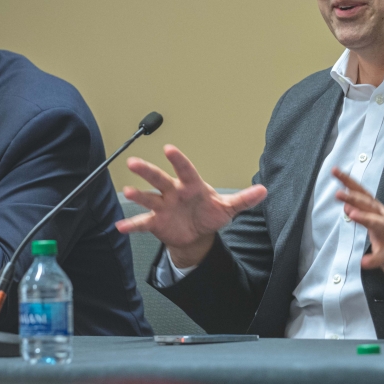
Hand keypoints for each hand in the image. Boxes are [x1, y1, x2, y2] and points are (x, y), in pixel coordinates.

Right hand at [116, 145, 267, 268]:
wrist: (197, 233)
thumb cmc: (210, 213)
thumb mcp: (228, 207)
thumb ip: (244, 199)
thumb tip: (263, 190)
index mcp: (191, 185)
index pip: (185, 170)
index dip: (178, 160)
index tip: (169, 149)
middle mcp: (173, 192)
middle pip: (159, 179)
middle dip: (147, 171)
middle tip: (134, 162)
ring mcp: (163, 206)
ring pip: (148, 198)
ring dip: (138, 195)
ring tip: (129, 192)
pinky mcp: (156, 222)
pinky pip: (142, 223)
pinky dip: (131, 225)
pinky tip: (120, 226)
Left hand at [332, 168, 383, 296]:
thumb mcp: (377, 224)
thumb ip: (362, 214)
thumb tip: (346, 205)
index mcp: (379, 212)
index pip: (362, 194)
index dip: (348, 182)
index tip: (335, 170)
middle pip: (369, 205)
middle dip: (354, 198)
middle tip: (338, 193)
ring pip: (378, 225)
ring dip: (365, 218)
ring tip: (352, 214)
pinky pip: (383, 257)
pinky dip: (373, 259)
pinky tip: (364, 262)